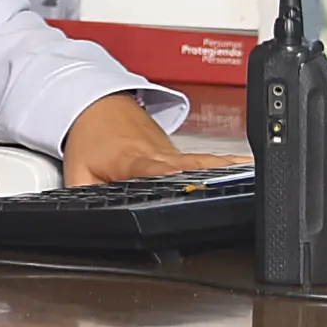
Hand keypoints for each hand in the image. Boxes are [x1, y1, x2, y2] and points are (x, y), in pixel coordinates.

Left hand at [58, 91, 248, 186]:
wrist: (99, 104)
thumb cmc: (90, 136)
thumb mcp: (77, 171)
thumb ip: (84, 196)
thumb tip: (87, 222)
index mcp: (131, 160)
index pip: (152, 170)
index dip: (168, 176)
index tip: (182, 182)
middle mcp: (157, 156)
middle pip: (185, 168)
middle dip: (206, 180)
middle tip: (229, 191)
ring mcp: (172, 153)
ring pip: (200, 163)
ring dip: (224, 170)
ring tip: (249, 177)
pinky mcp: (179, 154)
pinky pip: (203, 162)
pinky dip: (225, 165)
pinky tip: (246, 168)